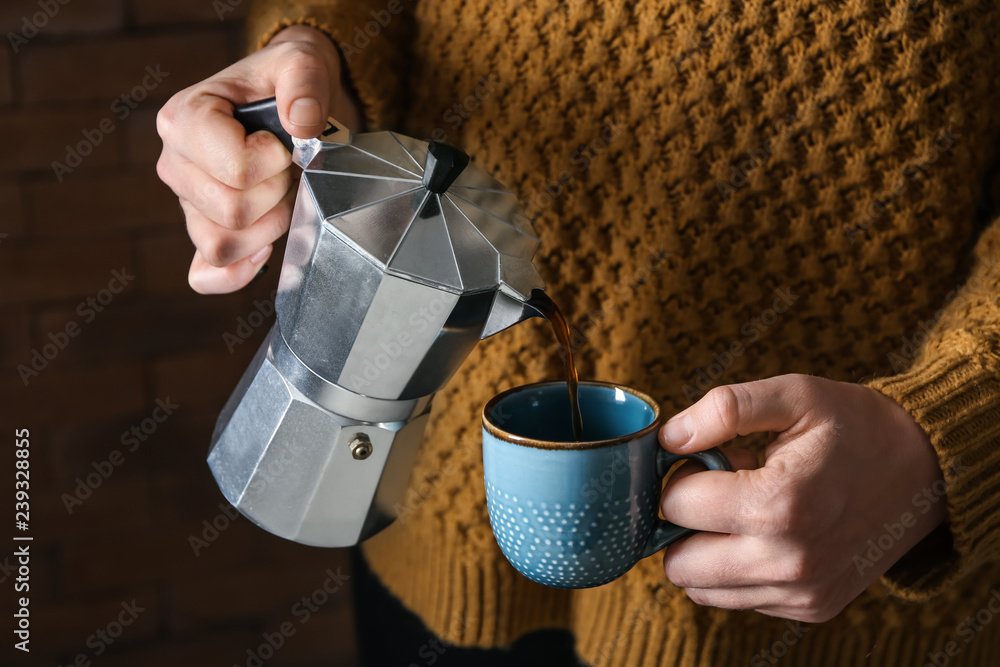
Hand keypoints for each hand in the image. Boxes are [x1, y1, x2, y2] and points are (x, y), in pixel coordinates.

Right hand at [156, 25, 362, 293]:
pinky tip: (265, 252)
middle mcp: (176, 165)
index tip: (284, 144)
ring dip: (268, 226)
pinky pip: (206, 274)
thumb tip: (302, 124)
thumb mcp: (300, 63)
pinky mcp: (204, 231)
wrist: (289, 99)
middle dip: (277, 194)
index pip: (234, 171)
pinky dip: (236, 273)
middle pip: (231, 213)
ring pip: (224, 244)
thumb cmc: (285, 82)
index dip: (273, 163)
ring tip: (282, 193)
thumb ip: (303, 82)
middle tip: (288, 169)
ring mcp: (187, 203)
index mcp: (184, 119)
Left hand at [658, 374, 946, 621]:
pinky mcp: (811, 607)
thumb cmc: (854, 425)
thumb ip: (724, 410)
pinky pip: (738, 598)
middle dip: (686, 522)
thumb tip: (668, 438)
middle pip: (679, 562)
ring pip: (702, 589)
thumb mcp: (793, 395)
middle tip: (723, 489)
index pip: (675, 505)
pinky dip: (737, 569)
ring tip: (749, 511)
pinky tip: (770, 532)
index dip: (682, 475)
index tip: (712, 459)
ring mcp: (802, 591)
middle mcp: (788, 561)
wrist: (927, 470)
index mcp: (779, 505)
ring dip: (708, 550)